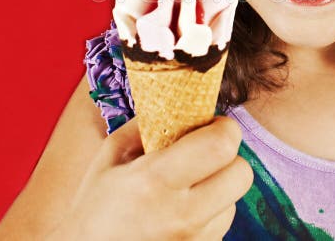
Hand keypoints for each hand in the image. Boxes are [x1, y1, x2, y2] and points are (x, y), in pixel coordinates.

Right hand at [47, 115, 252, 239]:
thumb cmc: (93, 207)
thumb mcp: (109, 157)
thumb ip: (146, 126)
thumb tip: (181, 106)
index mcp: (155, 180)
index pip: (221, 145)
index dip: (224, 129)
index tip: (212, 125)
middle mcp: (181, 214)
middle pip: (241, 174)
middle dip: (228, 157)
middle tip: (206, 154)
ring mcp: (193, 240)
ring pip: (234, 201)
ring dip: (218, 189)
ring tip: (185, 190)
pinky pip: (221, 226)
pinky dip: (209, 214)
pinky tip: (181, 213)